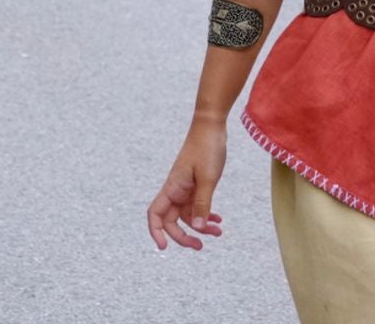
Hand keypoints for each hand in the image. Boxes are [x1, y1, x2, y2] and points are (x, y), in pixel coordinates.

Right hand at [147, 121, 227, 249]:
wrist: (212, 126)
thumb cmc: (207, 148)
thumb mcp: (207, 178)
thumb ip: (202, 203)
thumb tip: (197, 228)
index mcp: (172, 188)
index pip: (155, 215)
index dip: (156, 232)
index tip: (164, 248)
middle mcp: (176, 190)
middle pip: (172, 221)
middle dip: (184, 236)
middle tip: (200, 246)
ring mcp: (185, 188)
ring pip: (187, 215)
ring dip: (201, 226)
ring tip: (219, 233)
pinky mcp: (196, 184)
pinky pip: (197, 205)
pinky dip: (206, 214)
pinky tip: (219, 220)